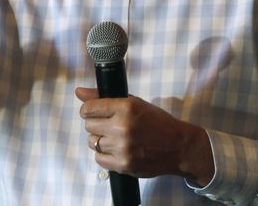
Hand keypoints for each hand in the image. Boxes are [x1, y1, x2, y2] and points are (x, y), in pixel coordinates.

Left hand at [75, 87, 212, 186]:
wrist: (178, 147)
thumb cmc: (157, 122)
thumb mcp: (134, 103)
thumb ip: (104, 97)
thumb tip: (79, 92)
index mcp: (126, 107)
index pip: (89, 108)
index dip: (88, 109)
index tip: (91, 111)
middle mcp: (122, 127)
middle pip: (89, 125)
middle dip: (95, 124)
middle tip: (108, 125)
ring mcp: (122, 148)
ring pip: (92, 142)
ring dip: (100, 139)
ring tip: (113, 138)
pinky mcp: (123, 165)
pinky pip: (99, 159)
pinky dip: (104, 155)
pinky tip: (115, 149)